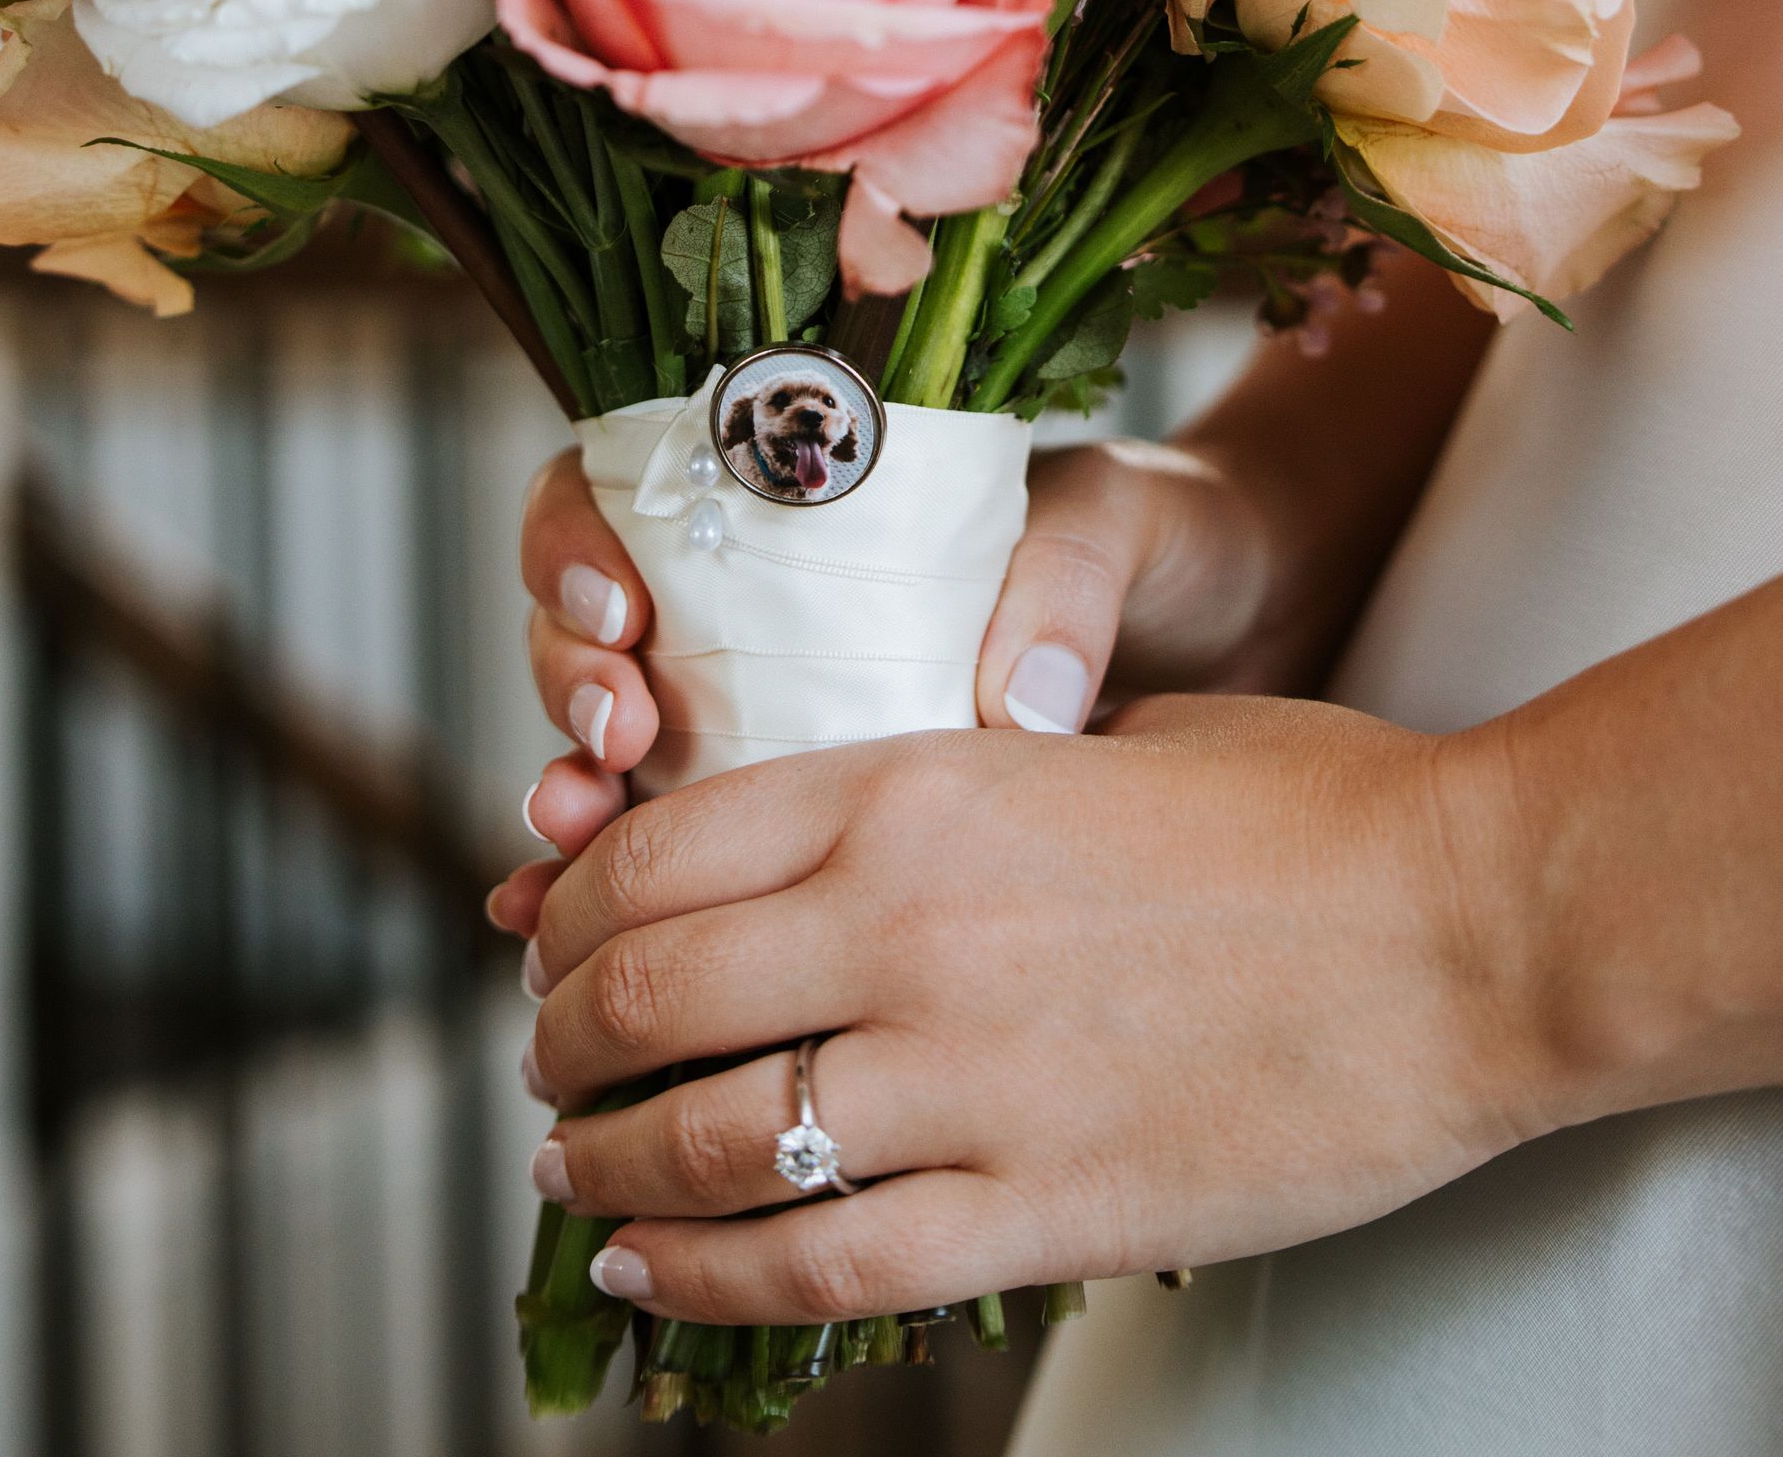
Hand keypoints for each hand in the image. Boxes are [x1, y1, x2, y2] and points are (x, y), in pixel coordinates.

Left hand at [488, 701, 1539, 1324]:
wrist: (1466, 928)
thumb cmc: (1304, 806)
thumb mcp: (1099, 736)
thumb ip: (953, 775)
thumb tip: (845, 824)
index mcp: (917, 785)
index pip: (663, 848)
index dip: (578, 903)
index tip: (560, 934)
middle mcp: (910, 925)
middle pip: (651, 995)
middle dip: (564, 1036)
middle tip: (548, 1059)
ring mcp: (967, 1075)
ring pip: (708, 1141)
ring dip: (605, 1165)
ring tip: (571, 1170)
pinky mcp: (1039, 1206)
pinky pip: (823, 1260)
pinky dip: (710, 1278)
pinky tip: (654, 1271)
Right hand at [510, 430, 1304, 865]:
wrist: (1248, 638)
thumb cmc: (1168, 550)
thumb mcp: (1121, 526)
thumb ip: (1065, 579)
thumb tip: (1012, 701)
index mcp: (813, 504)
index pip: (631, 493)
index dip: (583, 545)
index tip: (626, 609)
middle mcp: (768, 611)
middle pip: (591, 632)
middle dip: (570, 684)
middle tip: (615, 735)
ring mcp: (778, 724)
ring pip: (612, 756)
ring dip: (575, 806)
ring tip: (575, 841)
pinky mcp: (819, 842)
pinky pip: (689, 878)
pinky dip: (624, 915)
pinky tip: (570, 944)